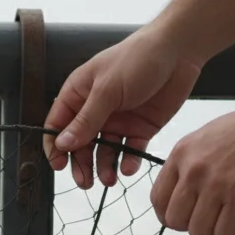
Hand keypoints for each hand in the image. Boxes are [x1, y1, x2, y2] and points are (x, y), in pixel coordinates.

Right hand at [44, 28, 201, 189]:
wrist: (179, 51)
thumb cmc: (137, 59)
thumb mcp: (106, 90)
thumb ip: (86, 120)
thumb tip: (62, 145)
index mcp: (79, 95)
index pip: (58, 125)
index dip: (56, 147)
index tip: (59, 166)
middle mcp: (95, 110)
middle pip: (80, 144)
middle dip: (81, 164)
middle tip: (86, 182)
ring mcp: (118, 120)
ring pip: (104, 151)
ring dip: (104, 167)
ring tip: (109, 180)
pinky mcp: (140, 127)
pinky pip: (129, 150)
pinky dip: (128, 161)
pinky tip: (128, 168)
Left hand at [152, 96, 234, 234]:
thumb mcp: (209, 138)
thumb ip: (193, 165)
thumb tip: (187, 196)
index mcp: (182, 154)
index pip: (158, 200)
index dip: (171, 214)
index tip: (187, 215)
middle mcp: (194, 171)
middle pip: (175, 221)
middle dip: (193, 225)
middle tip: (214, 217)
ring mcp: (216, 185)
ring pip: (199, 232)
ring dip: (215, 231)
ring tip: (231, 216)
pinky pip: (225, 234)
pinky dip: (233, 234)